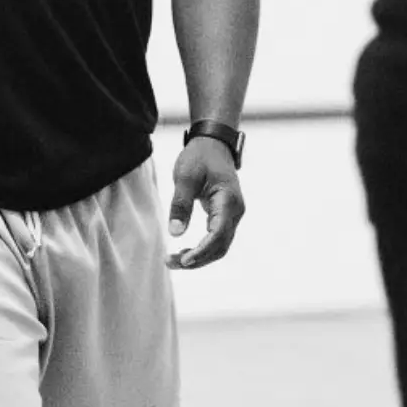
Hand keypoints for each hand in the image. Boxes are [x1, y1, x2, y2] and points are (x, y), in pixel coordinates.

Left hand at [166, 139, 244, 269]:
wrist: (213, 143)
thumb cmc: (199, 157)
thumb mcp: (185, 177)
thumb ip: (180, 204)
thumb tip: (175, 233)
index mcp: (228, 200)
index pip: (218, 234)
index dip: (202, 251)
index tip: (184, 261)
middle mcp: (235, 211)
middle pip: (220, 245)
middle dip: (197, 259)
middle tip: (171, 262)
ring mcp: (233, 214)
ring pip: (220, 246)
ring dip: (200, 257)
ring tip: (174, 261)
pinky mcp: (226, 216)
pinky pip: (217, 239)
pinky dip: (202, 249)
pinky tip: (185, 253)